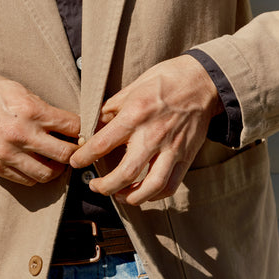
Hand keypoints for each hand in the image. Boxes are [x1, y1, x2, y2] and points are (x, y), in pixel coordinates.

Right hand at [0, 69, 80, 184]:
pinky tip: (35, 163)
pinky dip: (36, 175)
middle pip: (66, 154)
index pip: (73, 126)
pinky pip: (26, 180)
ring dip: (56, 168)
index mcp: (31, 111)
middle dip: (75, 151)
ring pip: (48, 173)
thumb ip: (42, 107)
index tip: (82, 130)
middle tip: (75, 148)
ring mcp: (8, 153)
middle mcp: (21, 135)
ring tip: (55, 159)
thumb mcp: (18, 88)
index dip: (83, 128)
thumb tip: (65, 122)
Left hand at [70, 55, 222, 204]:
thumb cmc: (164, 81)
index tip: (76, 162)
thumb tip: (93, 127)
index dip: (84, 157)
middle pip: (126, 173)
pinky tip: (142, 194)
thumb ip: (111, 110)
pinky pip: (170, 185)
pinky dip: (154, 195)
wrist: (203, 81)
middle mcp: (153, 135)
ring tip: (117, 196)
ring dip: (130, 197)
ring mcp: (172, 148)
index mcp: (135, 116)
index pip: (102, 144)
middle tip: (94, 186)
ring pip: (151, 186)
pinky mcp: (186, 157)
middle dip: (105, 186)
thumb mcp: (131, 88)